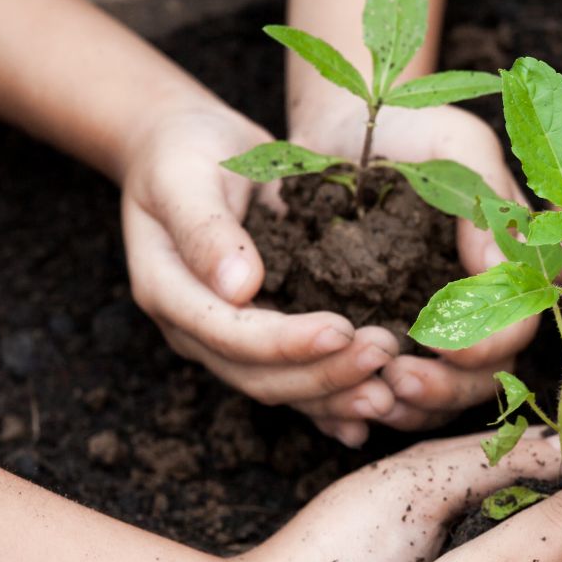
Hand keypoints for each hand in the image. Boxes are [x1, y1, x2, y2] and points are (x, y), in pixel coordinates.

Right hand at [121, 102, 401, 446]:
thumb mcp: (184, 175)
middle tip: (385, 353)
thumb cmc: (183, 152)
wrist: (182, 149)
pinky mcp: (260, 337)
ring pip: (282, 388)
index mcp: (169, 291)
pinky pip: (296, 381)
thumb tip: (239, 286)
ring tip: (392, 390)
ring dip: (337, 394)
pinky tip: (376, 413)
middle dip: (324, 373)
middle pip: (259, 375)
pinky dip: (332, 403)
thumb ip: (206, 229)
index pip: (229, 334)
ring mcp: (227, 339)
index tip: (342, 330)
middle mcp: (196, 328)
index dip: (286, 341)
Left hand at [289, 100, 538, 432]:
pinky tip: (350, 404)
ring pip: (445, 397)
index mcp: (519, 265)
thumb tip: (497, 268)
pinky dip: (377, 406)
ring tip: (372, 396)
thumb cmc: (412, 128)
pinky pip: (397, 393)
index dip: (491, 344)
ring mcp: (445, 331)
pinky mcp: (395, 340)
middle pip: (487, 376)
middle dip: (447, 388)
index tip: (449, 347)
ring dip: (413, 407)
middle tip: (398, 380)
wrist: (346, 132)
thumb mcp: (456, 146)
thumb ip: (486, 202)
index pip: (521, 325)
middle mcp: (490, 308)